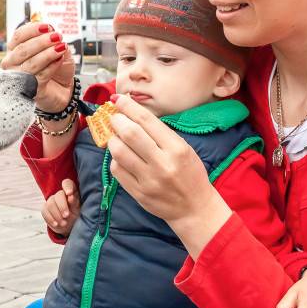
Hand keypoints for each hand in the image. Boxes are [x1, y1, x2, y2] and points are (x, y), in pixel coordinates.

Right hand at [0, 22, 74, 111]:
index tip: (47, 27)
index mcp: (15, 49)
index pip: (18, 36)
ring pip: (31, 64)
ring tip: (61, 48)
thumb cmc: (55, 66)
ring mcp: (19, 77)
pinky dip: (52, 66)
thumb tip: (48, 28)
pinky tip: (59, 60)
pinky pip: (40, 76)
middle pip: (22, 50)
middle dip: (41, 42)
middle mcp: (12, 63)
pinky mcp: (31, 90)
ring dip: (48, 54)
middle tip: (57, 36)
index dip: (32, 30)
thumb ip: (50, 38)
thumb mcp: (55, 48)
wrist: (63, 87)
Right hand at [41, 179, 79, 235]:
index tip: (69, 193)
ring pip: (50, 204)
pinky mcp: (45, 209)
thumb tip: (70, 196)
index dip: (67, 187)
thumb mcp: (79, 210)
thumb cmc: (77, 215)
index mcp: (71, 191)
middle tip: (67, 216)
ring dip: (57, 215)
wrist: (70, 227)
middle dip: (62, 206)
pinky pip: (44, 211)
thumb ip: (75, 202)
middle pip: (58, 195)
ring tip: (64, 223)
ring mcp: (52, 201)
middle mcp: (61, 194)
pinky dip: (50, 219)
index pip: (67, 183)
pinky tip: (56, 224)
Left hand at [105, 95, 231, 252]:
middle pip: (129, 134)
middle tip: (114, 118)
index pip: (146, 120)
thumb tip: (133, 114)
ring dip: (113, 140)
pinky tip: (121, 156)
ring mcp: (148, 180)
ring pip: (118, 152)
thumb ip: (160, 133)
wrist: (194, 208)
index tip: (118, 99)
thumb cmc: (190, 174)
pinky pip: (117, 170)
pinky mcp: (138, 193)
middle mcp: (162, 163)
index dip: (128, 107)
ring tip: (116, 137)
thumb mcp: (183, 149)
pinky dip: (115, 159)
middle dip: (117, 121)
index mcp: (176, 148)